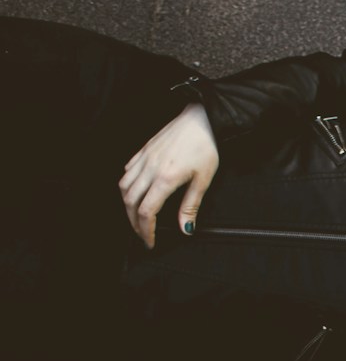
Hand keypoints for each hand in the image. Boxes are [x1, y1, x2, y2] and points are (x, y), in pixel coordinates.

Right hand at [119, 102, 218, 248]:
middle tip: (143, 234)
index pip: (147, 212)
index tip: (150, 241)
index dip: (146, 230)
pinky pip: (127, 172)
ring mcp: (144, 158)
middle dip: (134, 223)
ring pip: (124, 187)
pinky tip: (135, 193)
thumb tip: (185, 228)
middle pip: (131, 203)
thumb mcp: (204, 180)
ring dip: (127, 206)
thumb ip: (191, 206)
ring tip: (137, 217)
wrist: (201, 119)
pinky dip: (127, 186)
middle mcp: (150, 168)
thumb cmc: (205, 146)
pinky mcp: (142, 151)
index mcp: (166, 178)